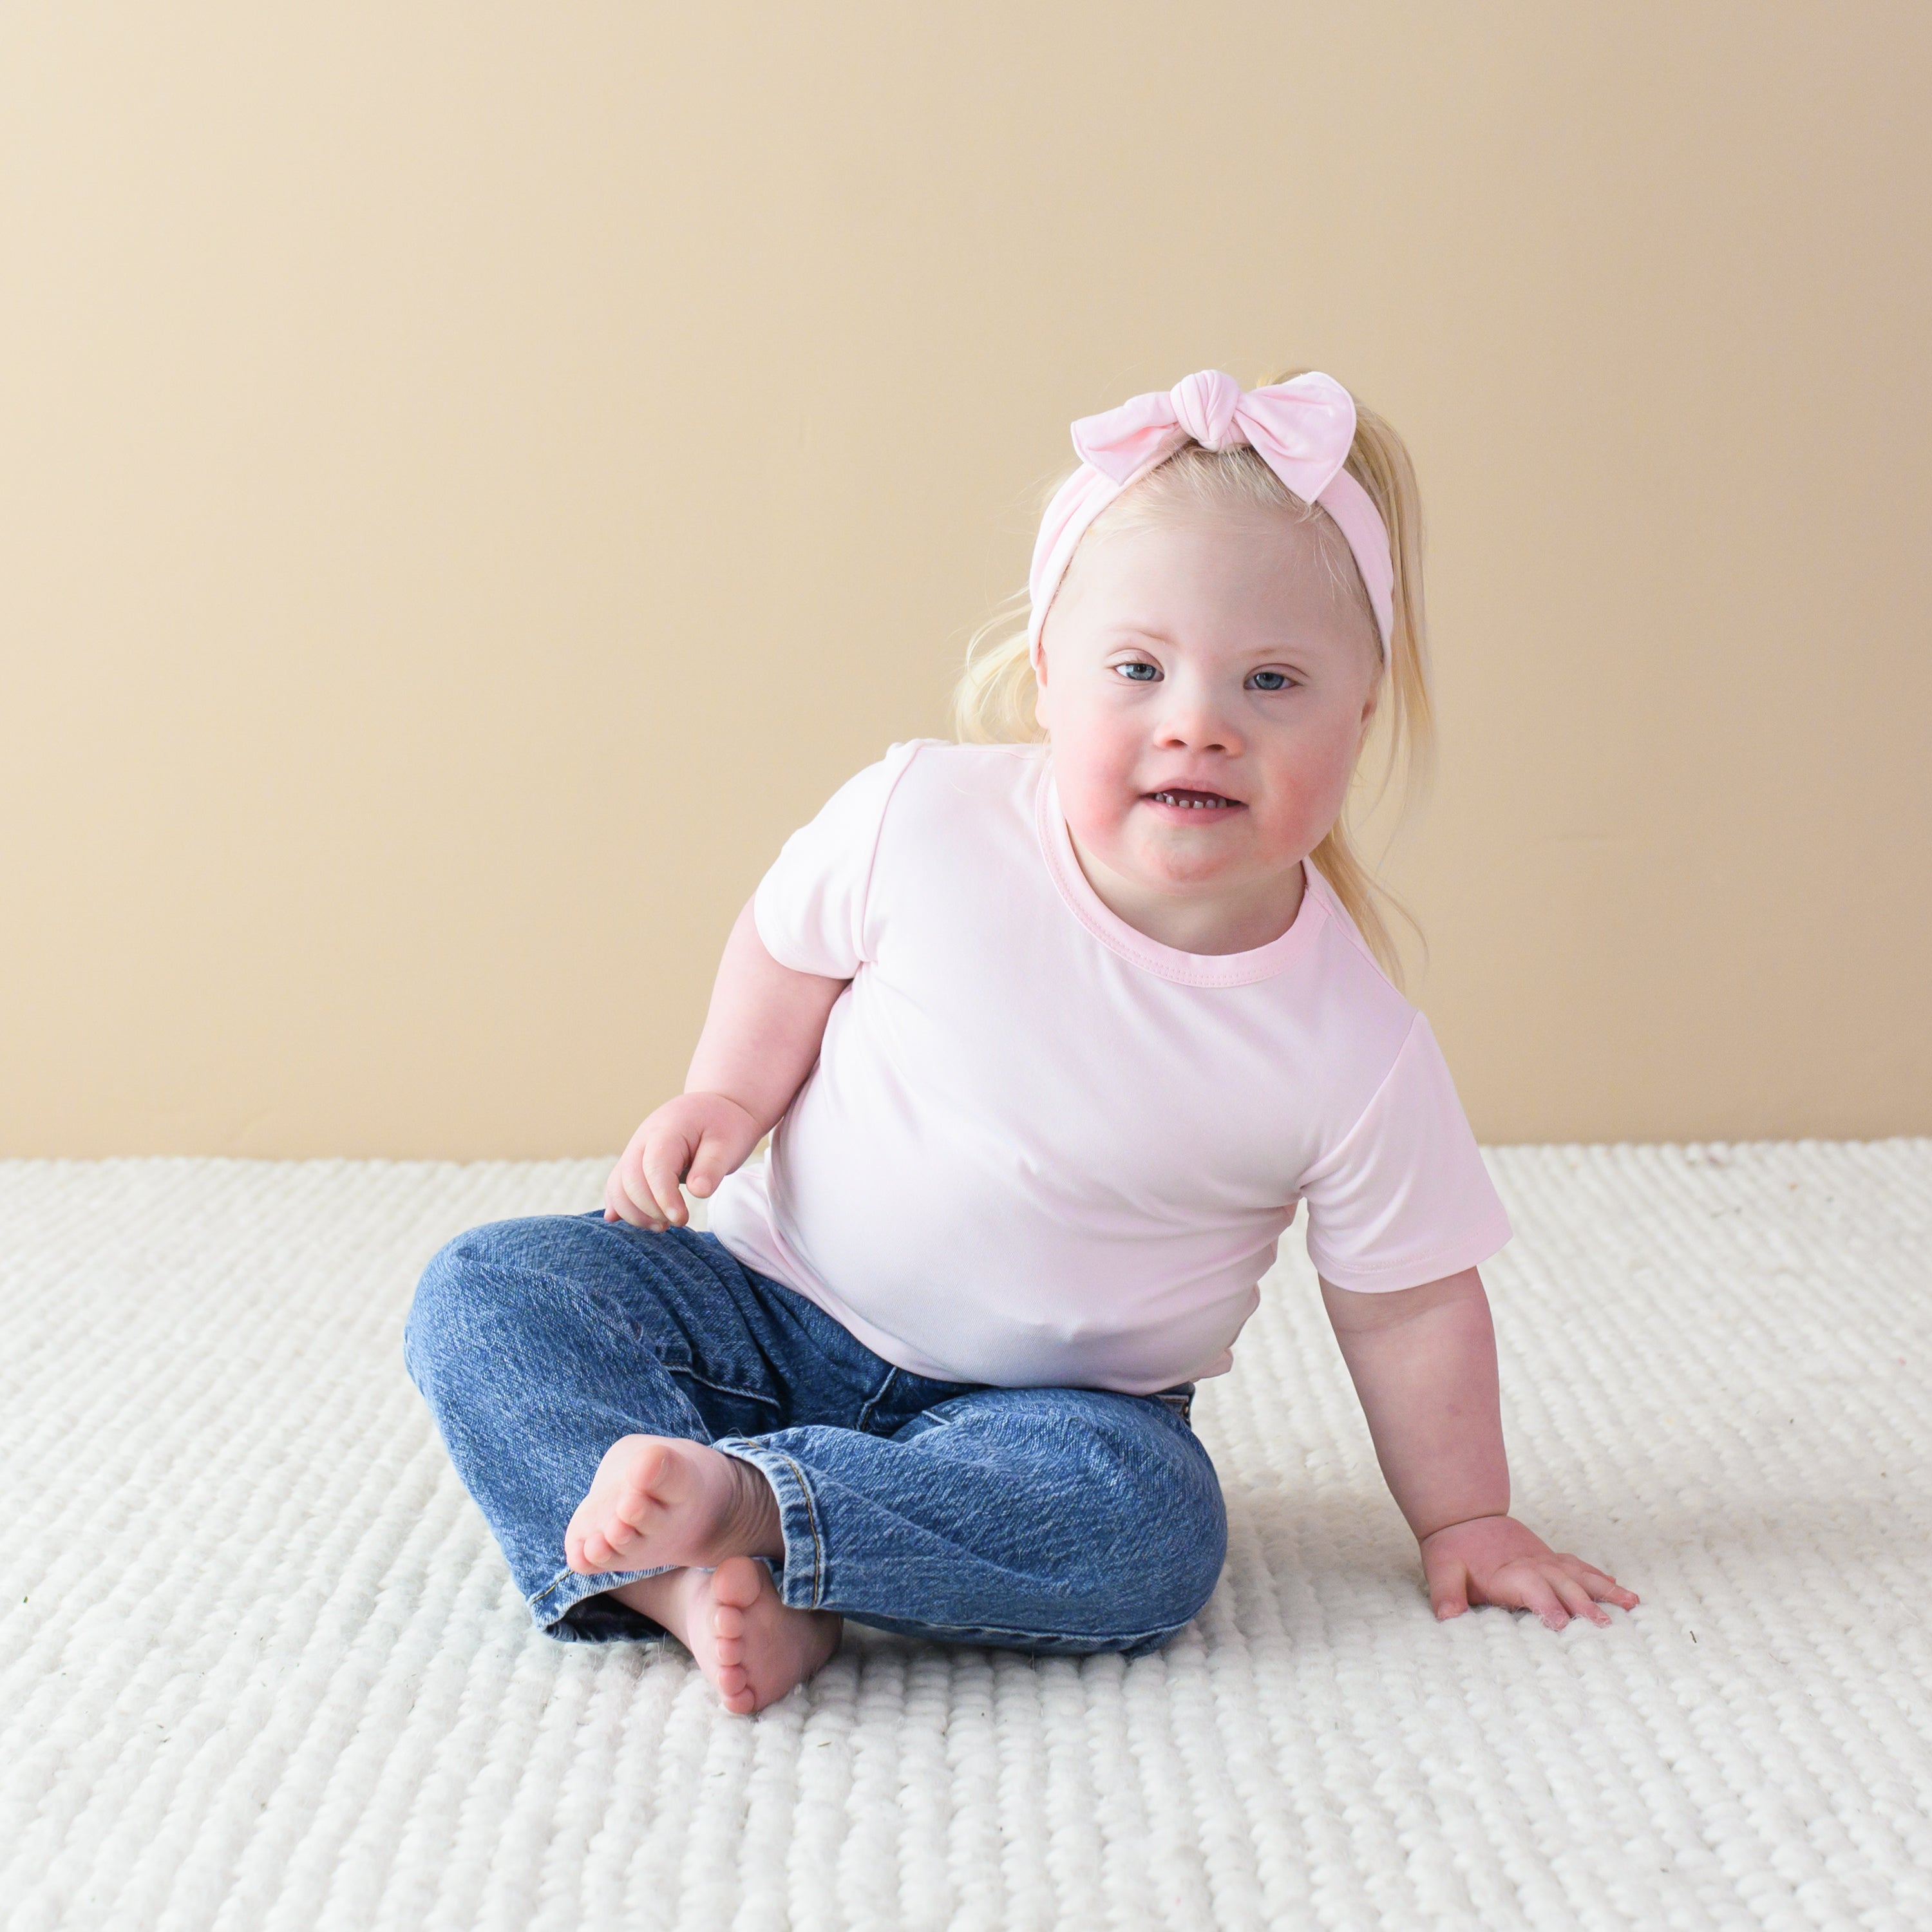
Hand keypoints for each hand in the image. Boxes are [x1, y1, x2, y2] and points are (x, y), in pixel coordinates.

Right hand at [603, 1093, 763, 1231]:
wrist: (713, 1108)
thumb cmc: (723, 1126)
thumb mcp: (728, 1144)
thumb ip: (713, 1167)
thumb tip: (699, 1192)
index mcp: (668, 1130)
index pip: (655, 1168)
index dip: (664, 1198)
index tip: (681, 1220)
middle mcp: (643, 1139)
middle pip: (630, 1180)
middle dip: (650, 1209)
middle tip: (678, 1222)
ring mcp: (635, 1150)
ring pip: (618, 1186)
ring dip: (635, 1213)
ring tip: (663, 1226)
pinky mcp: (634, 1162)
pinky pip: (617, 1186)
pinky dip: (622, 1206)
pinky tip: (637, 1222)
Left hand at [1420, 1514, 1638, 1628]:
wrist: (1462, 1514)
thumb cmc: (1452, 1548)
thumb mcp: (1440, 1570)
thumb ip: (1446, 1594)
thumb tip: (1448, 1617)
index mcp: (1507, 1573)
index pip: (1531, 1589)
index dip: (1546, 1605)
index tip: (1562, 1623)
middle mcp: (1532, 1566)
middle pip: (1563, 1584)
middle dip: (1585, 1605)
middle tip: (1606, 1625)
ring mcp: (1545, 1560)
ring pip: (1579, 1574)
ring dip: (1604, 1589)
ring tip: (1631, 1603)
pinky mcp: (1550, 1558)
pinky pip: (1579, 1566)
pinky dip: (1599, 1576)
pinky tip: (1619, 1588)